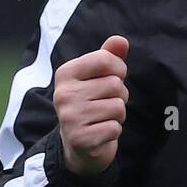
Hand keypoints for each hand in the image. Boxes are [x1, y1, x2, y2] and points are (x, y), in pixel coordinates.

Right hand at [54, 35, 129, 175]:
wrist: (78, 145)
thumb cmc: (91, 104)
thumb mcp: (96, 77)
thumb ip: (108, 57)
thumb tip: (121, 41)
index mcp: (66, 73)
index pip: (105, 59)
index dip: (119, 69)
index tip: (114, 78)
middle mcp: (64, 93)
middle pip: (115, 84)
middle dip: (119, 96)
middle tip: (105, 104)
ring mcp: (71, 117)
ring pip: (118, 106)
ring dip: (118, 115)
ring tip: (103, 117)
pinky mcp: (81, 138)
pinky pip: (115, 128)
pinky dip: (114, 131)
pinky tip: (101, 132)